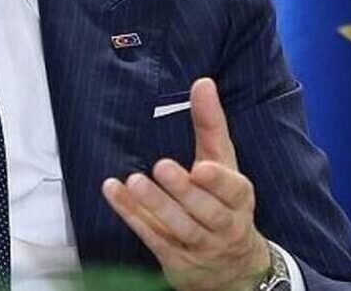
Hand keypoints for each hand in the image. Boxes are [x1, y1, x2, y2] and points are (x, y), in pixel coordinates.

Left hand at [101, 78, 271, 290]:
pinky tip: (113, 192)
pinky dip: (131, 214)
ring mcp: (200, 245)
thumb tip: (203, 82)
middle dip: (184, 191)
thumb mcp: (223, 164)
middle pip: (206, 210)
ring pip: (180, 227)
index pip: (233, 189)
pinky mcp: (176, 259)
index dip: (219, 181)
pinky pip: (152, 236)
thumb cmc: (224, 202)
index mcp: (238, 198)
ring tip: (134, 181)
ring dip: (156, 204)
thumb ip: (210, 126)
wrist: (234, 268)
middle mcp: (224, 224)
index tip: (202, 167)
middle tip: (161, 166)